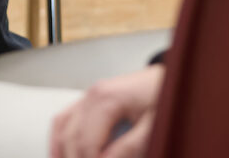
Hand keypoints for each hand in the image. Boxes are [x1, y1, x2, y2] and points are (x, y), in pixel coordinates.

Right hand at [50, 65, 164, 157]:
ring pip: (62, 128)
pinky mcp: (89, 100)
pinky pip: (65, 120)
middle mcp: (92, 95)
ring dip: (62, 152)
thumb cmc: (163, 96)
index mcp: (106, 99)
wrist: (168, 77)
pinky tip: (61, 153)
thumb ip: (129, 147)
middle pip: (71, 138)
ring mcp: (88, 95)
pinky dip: (60, 139)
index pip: (87, 143)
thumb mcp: (153, 126)